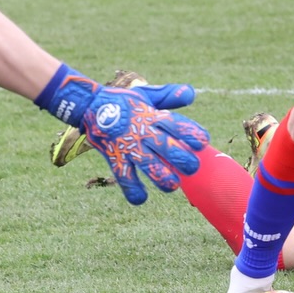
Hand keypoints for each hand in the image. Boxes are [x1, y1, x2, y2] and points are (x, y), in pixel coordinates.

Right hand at [35, 65, 208, 204]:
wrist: (90, 105)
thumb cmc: (125, 102)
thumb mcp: (147, 94)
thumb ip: (169, 96)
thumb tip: (191, 93)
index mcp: (153, 116)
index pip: (175, 124)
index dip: (191, 133)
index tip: (203, 141)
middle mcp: (143, 132)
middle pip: (165, 146)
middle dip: (181, 158)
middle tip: (193, 168)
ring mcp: (128, 145)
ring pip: (147, 164)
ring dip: (161, 176)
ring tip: (173, 185)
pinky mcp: (114, 157)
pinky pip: (123, 176)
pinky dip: (131, 189)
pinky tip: (141, 199)